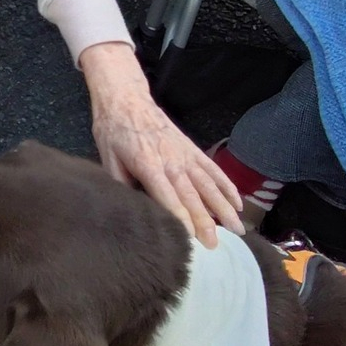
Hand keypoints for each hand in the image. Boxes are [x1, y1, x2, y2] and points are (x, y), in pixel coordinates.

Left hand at [80, 42, 242, 248]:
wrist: (126, 99)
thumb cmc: (113, 131)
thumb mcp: (108, 160)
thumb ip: (121, 186)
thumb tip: (132, 212)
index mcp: (148, 164)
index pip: (167, 196)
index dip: (180, 218)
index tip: (191, 239)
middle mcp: (172, 161)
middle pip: (192, 195)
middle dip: (205, 222)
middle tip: (216, 246)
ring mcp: (186, 155)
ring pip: (209, 184)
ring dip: (223, 208)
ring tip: (237, 229)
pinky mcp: (193, 149)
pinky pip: (214, 170)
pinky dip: (227, 186)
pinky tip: (237, 203)